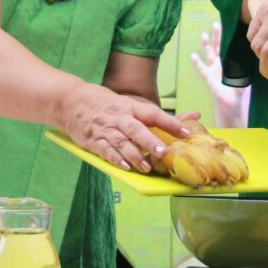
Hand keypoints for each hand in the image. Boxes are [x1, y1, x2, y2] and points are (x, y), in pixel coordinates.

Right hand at [58, 83, 191, 173]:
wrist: (72, 100)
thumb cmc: (108, 104)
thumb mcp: (132, 105)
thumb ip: (163, 116)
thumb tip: (196, 116)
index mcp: (130, 107)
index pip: (153, 114)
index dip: (169, 123)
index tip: (186, 133)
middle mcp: (118, 117)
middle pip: (136, 130)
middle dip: (150, 142)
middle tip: (164, 153)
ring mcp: (104, 129)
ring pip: (121, 142)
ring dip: (134, 155)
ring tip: (146, 167)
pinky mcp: (92, 140)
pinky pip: (104, 150)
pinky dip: (114, 158)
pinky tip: (123, 166)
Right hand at [190, 25, 247, 127]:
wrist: (231, 104)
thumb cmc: (238, 91)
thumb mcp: (244, 77)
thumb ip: (247, 67)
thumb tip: (256, 57)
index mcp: (230, 63)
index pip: (230, 47)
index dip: (229, 37)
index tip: (230, 25)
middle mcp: (221, 64)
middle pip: (219, 47)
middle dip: (217, 36)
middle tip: (216, 23)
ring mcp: (214, 70)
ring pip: (210, 54)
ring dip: (207, 45)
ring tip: (204, 35)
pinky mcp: (210, 77)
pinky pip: (203, 69)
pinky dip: (198, 62)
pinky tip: (193, 55)